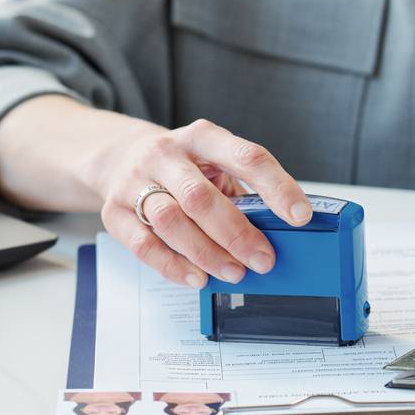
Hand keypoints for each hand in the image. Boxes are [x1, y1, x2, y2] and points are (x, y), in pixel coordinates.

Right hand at [93, 118, 311, 288]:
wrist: (120, 156)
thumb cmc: (182, 166)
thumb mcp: (214, 163)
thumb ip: (241, 190)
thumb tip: (279, 231)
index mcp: (203, 136)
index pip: (247, 157)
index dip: (277, 187)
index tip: (300, 216)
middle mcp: (167, 154)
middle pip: (202, 197)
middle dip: (237, 234)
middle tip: (263, 260)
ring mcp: (135, 181)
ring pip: (171, 222)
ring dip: (206, 254)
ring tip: (233, 272)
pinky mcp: (114, 210)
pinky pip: (143, 244)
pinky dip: (173, 266)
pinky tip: (196, 277)